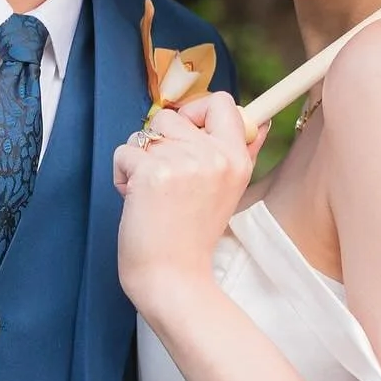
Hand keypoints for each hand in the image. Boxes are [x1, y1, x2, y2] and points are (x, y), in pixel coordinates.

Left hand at [114, 94, 268, 321]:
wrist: (174, 278)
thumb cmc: (194, 239)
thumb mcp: (230, 191)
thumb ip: (241, 152)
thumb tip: (257, 121)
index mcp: (236, 158)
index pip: (222, 102)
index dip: (197, 111)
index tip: (186, 132)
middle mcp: (213, 155)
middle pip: (173, 115)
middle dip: (159, 142)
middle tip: (166, 179)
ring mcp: (183, 162)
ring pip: (144, 133)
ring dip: (138, 159)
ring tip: (151, 193)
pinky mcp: (152, 171)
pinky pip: (124, 153)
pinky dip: (122, 176)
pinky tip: (136, 201)